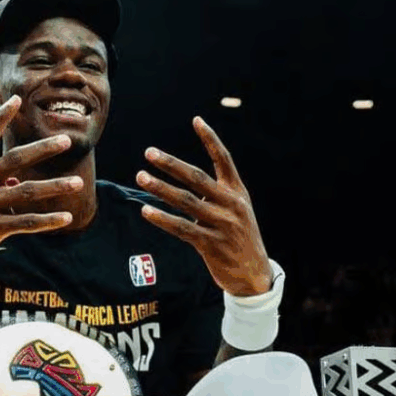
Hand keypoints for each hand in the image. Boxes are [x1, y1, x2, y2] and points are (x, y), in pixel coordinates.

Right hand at [0, 95, 82, 276]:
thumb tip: (18, 180)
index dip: (1, 118)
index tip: (17, 99)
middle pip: (14, 160)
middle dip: (42, 149)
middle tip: (65, 140)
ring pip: (26, 192)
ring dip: (54, 186)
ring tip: (78, 183)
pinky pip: (25, 222)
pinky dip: (47, 220)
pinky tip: (66, 218)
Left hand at [135, 116, 271, 296]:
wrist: (255, 275)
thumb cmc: (239, 239)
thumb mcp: (237, 211)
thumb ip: (216, 195)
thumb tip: (186, 181)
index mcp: (237, 192)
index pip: (224, 159)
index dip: (210, 139)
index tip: (196, 120)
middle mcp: (231, 204)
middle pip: (196, 178)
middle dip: (171, 164)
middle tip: (150, 153)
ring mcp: (222, 224)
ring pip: (185, 201)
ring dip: (160, 188)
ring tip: (141, 177)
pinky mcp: (211, 244)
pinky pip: (182, 228)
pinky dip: (162, 219)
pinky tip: (146, 211)